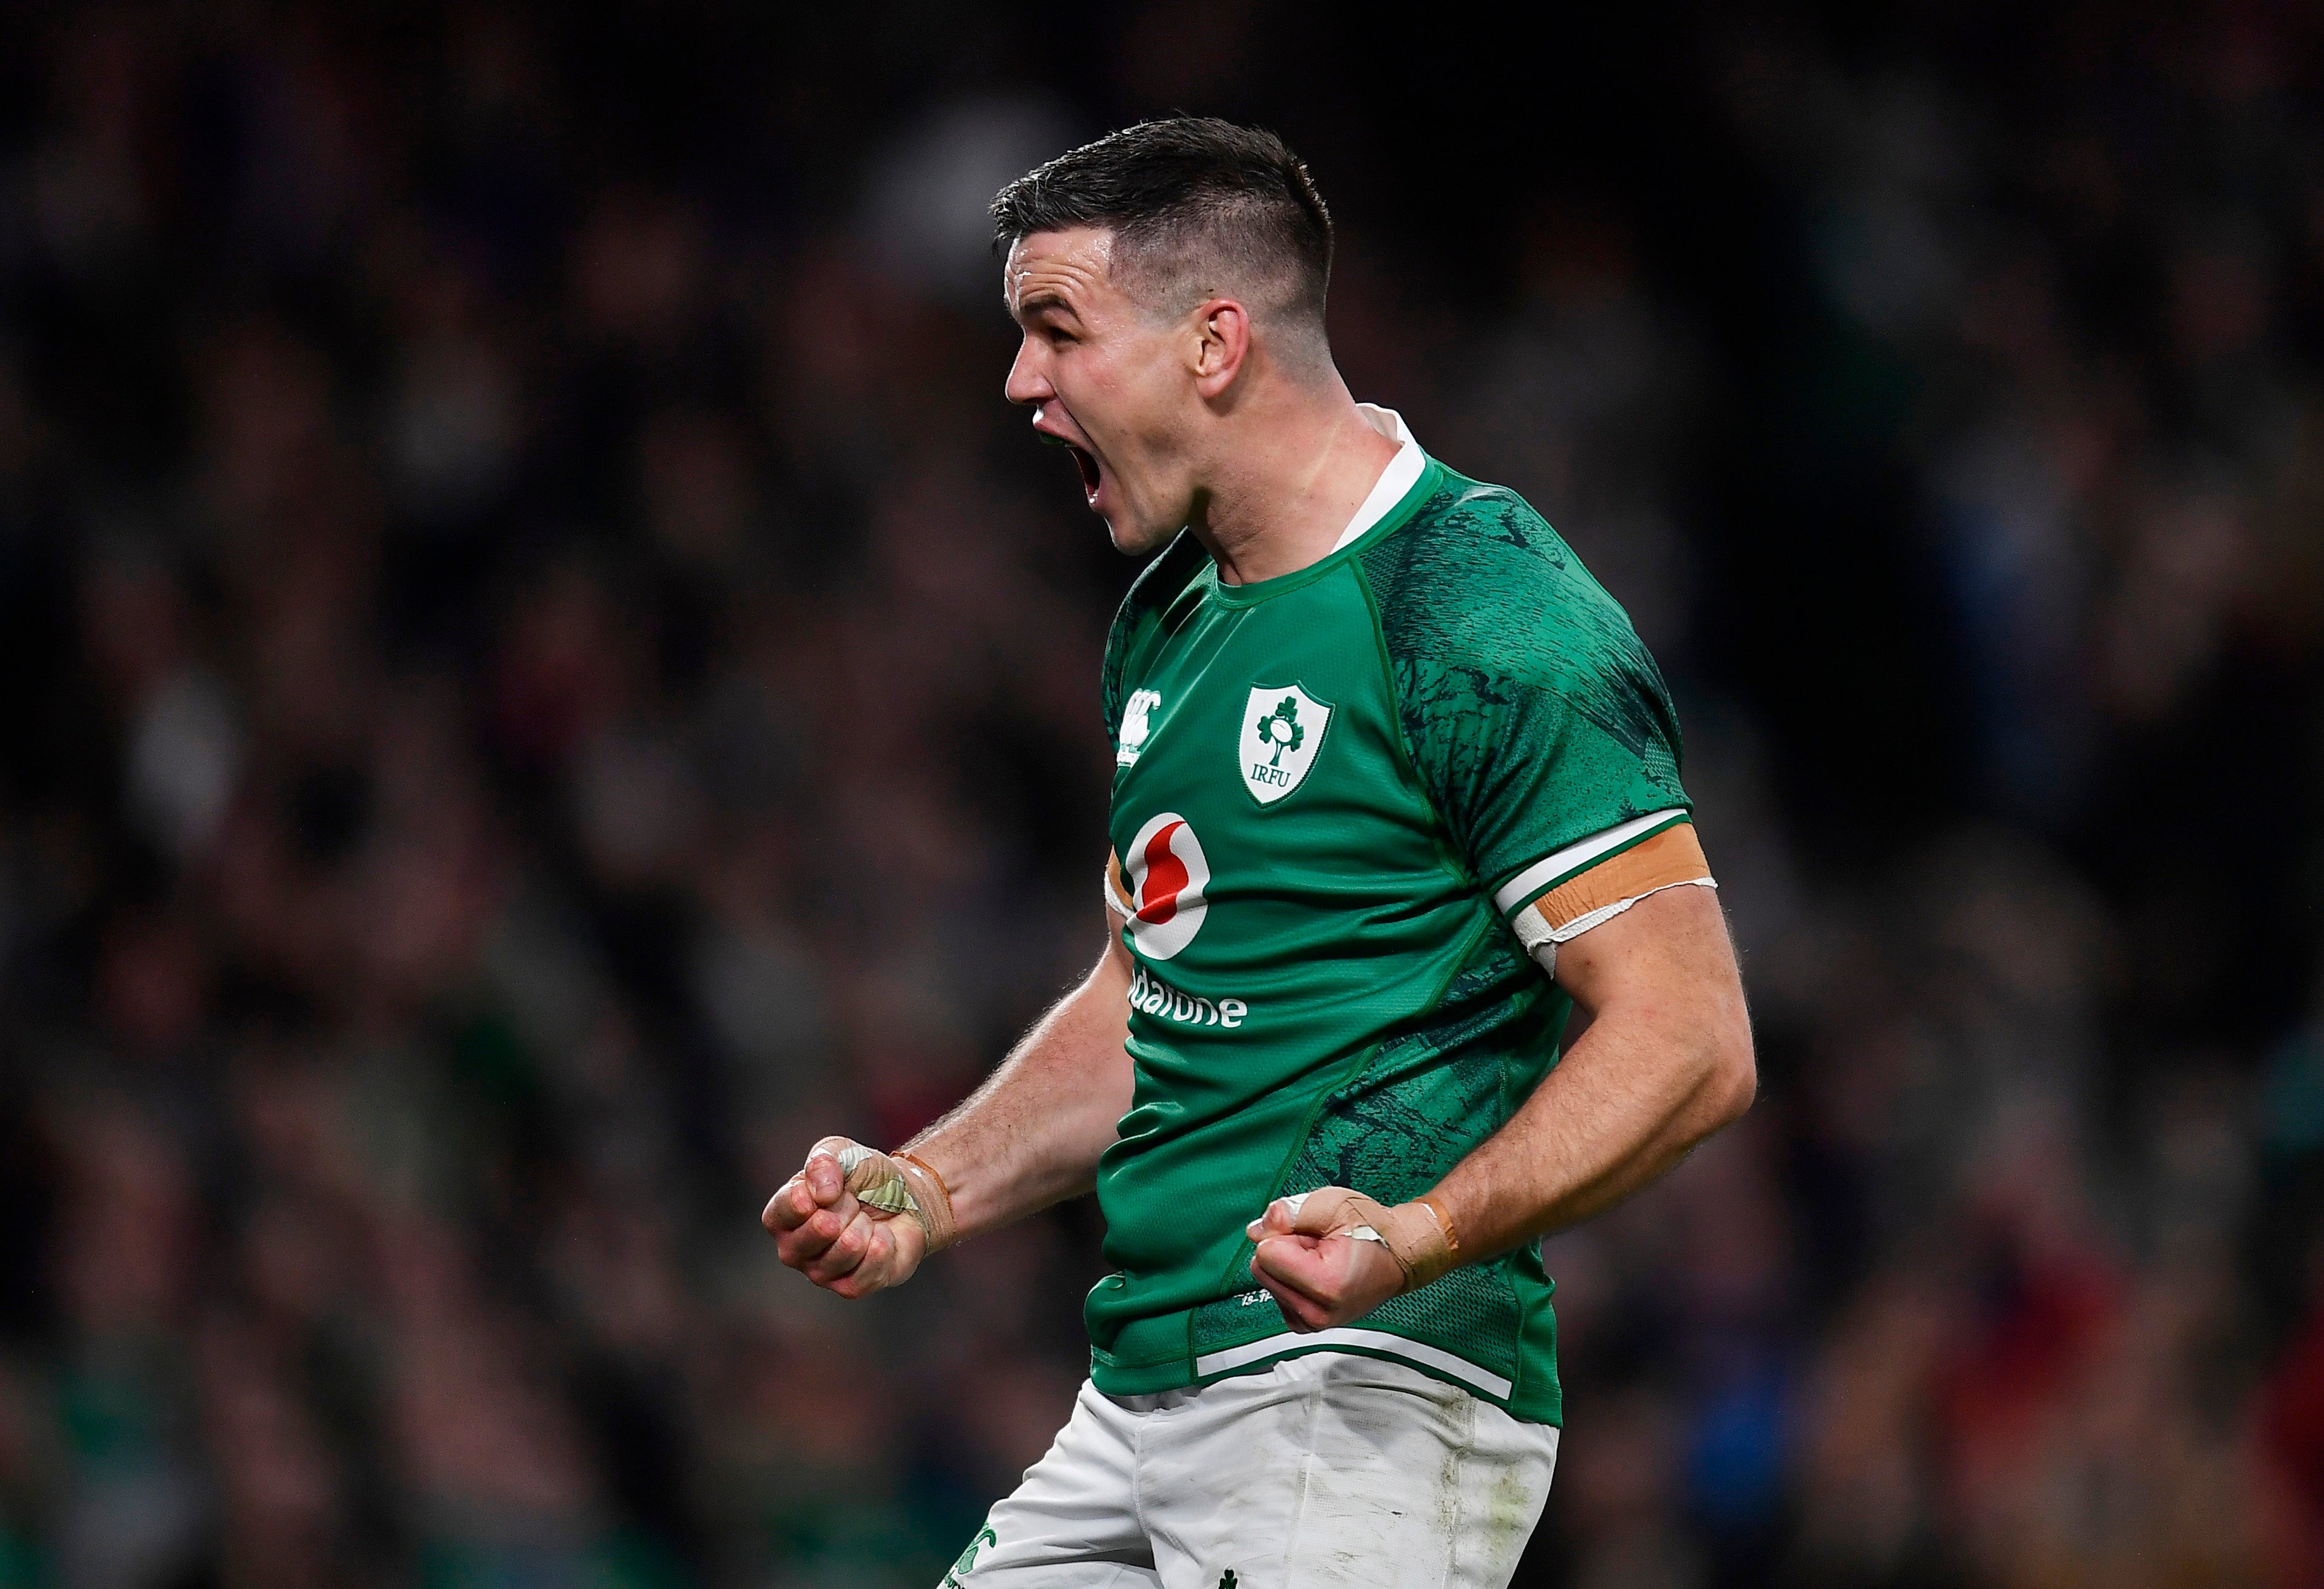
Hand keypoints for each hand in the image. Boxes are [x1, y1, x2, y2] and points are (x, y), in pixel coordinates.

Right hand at [762, 1137, 930, 1298]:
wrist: (905, 1200)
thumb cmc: (865, 1177)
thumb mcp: (842, 1152)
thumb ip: (824, 1160)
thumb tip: (823, 1194)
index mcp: (781, 1216)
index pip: (783, 1210)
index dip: (812, 1195)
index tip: (832, 1189)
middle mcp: (793, 1249)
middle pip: (822, 1228)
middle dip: (849, 1207)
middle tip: (854, 1203)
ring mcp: (819, 1273)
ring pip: (849, 1246)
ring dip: (867, 1225)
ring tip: (866, 1220)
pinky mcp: (848, 1288)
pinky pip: (869, 1267)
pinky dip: (883, 1245)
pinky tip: (880, 1238)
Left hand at [1245, 1187, 1452, 1330]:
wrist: (1398, 1255)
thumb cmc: (1371, 1229)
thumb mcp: (1332, 1205)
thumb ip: (1289, 1213)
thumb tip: (1255, 1230)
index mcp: (1325, 1285)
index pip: (1265, 1253)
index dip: (1285, 1233)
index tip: (1315, 1235)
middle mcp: (1317, 1313)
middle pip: (1261, 1269)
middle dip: (1284, 1249)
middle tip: (1319, 1245)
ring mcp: (1311, 1322)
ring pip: (1266, 1280)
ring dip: (1288, 1264)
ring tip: (1323, 1257)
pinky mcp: (1305, 1324)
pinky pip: (1275, 1293)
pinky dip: (1291, 1279)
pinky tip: (1317, 1272)